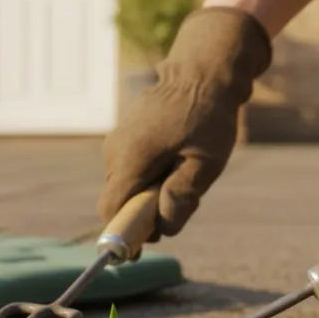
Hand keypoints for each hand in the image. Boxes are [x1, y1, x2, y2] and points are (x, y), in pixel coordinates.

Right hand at [99, 7, 271, 238]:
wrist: (202, 69)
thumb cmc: (208, 114)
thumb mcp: (207, 161)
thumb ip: (183, 196)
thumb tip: (163, 227)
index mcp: (130, 158)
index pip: (110, 210)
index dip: (121, 234)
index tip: (140, 248)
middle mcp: (114, 151)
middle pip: (117, 200)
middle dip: (142, 213)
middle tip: (177, 206)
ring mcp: (116, 141)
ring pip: (125, 184)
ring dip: (147, 192)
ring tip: (181, 174)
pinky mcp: (124, 134)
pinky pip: (130, 168)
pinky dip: (148, 175)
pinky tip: (174, 160)